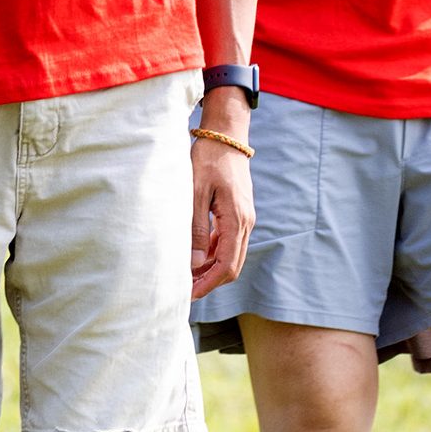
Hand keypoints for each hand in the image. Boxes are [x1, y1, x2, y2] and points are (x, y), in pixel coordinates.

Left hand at [189, 105, 252, 297]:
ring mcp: (245, 219)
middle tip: (184, 291)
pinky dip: (214, 255)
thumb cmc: (208, 160)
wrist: (227, 137)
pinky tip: (195, 256)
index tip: (188, 295)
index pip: (226, 265)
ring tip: (186, 276)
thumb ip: (195, 229)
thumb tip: (193, 264)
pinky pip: (229, 242)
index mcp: (237, 220)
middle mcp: (246, 223)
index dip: (207, 284)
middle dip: (210, 282)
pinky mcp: (239, 214)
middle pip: (232, 266)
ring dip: (211, 270)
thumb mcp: (195, 193)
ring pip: (231, 256)